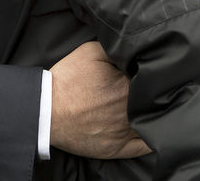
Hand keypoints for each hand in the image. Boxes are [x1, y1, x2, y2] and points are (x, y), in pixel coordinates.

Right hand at [49, 42, 150, 158]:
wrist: (45, 110)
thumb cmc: (67, 81)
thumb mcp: (90, 51)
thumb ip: (117, 50)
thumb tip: (137, 50)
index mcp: (127, 87)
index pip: (153, 81)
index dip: (152, 76)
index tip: (148, 73)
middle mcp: (130, 112)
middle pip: (154, 103)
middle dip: (154, 95)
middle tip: (150, 89)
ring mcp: (124, 133)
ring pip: (152, 124)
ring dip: (154, 114)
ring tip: (150, 107)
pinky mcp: (117, 149)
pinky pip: (145, 146)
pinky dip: (151, 137)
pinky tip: (149, 128)